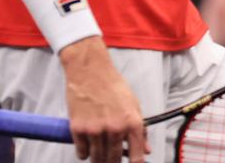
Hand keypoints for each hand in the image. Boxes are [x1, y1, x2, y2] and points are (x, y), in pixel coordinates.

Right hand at [60, 37, 148, 162]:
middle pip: (113, 161)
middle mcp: (115, 129)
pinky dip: (84, 152)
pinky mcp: (78, 129)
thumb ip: (140, 130)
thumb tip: (146, 151)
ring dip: (98, 159)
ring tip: (100, 151)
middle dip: (113, 162)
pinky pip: (82, 153)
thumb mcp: (133, 105)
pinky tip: (88, 143)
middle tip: (112, 158)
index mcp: (132, 122)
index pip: (136, 157)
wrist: (90, 71)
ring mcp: (95, 130)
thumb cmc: (114, 87)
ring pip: (97, 159)